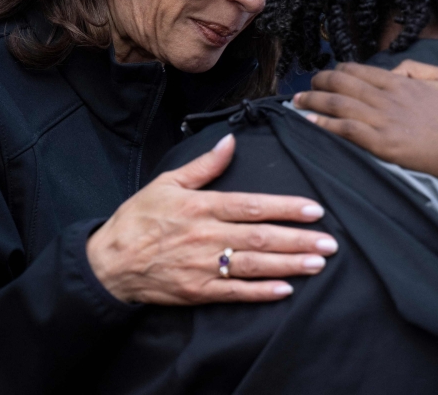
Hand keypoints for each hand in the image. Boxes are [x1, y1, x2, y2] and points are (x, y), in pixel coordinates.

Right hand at [86, 134, 338, 304]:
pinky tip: (286, 290)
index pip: (252, 206)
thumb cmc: (138, 220)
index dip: (286, 208)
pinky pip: (234, 292)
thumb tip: (229, 143)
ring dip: (289, 264)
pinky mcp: (197, 291)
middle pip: (261, 237)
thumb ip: (203, 166)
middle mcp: (206, 236)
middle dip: (299, 240)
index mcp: (202, 207)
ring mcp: (202, 266)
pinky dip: (261, 292)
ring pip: (254, 265)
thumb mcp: (167, 184)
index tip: (315, 210)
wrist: (108, 263)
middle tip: (329, 242)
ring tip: (317, 263)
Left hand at [293, 60, 437, 187]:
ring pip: (337, 104)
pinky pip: (345, 130)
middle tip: (305, 86)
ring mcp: (384, 121)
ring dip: (312, 101)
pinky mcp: (383, 145)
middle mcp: (388, 97)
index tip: (327, 74)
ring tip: (296, 101)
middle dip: (318, 82)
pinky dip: (324, 123)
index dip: (337, 70)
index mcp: (402, 81)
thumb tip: (394, 69)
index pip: (359, 70)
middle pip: (341, 83)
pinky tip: (309, 122)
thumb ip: (417, 68)